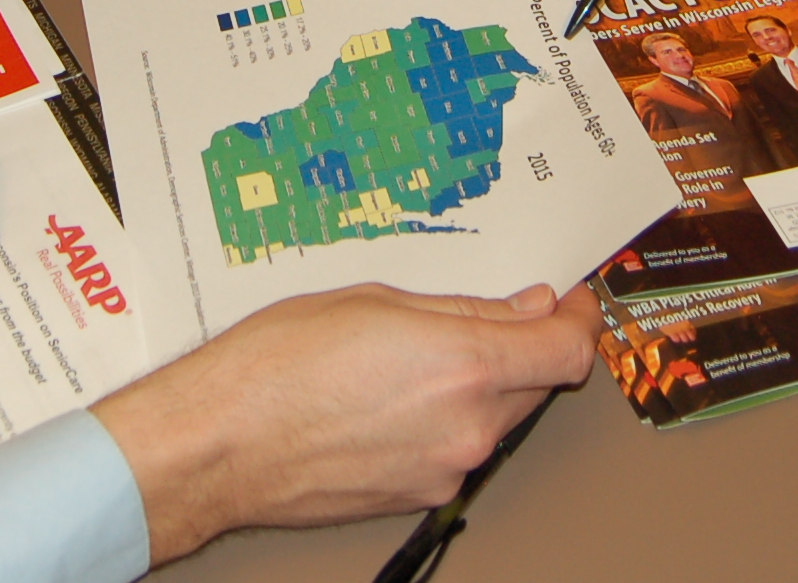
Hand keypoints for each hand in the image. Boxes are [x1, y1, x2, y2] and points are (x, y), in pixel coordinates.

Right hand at [95, 283, 598, 564]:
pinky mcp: (417, 496)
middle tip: (488, 313)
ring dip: (479, 386)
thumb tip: (522, 309)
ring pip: (495, 418)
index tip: (572, 301)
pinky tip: (391, 397)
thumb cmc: (275, 366)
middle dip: (521, 347)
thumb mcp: (374, 302)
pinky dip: (444, 420)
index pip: (565, 348)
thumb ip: (461, 310)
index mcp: (465, 366)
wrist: (219, 445)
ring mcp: (444, 470)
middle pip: (535, 383)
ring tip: (412, 356)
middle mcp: (467, 427)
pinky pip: (455, 448)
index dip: (579, 319)